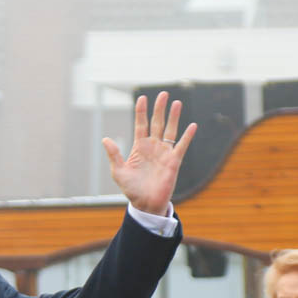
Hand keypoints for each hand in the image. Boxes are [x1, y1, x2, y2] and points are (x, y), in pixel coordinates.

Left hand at [101, 91, 196, 216]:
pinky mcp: (174, 161)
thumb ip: (114, 155)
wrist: (145, 204)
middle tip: (163, 94)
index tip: (142, 98)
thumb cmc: (132, 189)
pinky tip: (192, 125)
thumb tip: (105, 139)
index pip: (141, 125)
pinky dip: (187, 136)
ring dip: (174, 117)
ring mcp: (164, 153)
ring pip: (170, 130)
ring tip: (177, 103)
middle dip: (159, 109)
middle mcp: (153, 147)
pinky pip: (182, 146)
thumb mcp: (119, 172)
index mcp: (139, 147)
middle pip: (156, 123)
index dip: (141, 112)